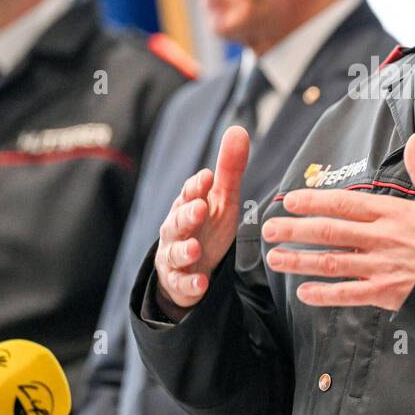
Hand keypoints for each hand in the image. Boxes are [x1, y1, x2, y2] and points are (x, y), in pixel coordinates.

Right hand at [154, 125, 249, 315]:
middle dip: (187, 214)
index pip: (189, 193)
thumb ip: (230, 169)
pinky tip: (201, 284)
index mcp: (187, 205)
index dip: (196, 186)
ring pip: (175, 252)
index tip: (207, 177)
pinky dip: (190, 285)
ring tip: (195, 250)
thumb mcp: (222, 199)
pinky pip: (182, 284)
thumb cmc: (207, 226)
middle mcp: (176, 229)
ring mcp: (175, 256)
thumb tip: (238, 129)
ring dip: (184, 250)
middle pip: (177, 220)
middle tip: (199, 207)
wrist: (191, 267)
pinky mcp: (178, 281)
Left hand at [262, 132, 414, 310]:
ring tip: (275, 258)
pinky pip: (349, 295)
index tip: (290, 199)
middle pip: (330, 231)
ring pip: (332, 262)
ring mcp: (382, 268)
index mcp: (394, 213)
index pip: (345, 203)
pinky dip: (324, 295)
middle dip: (295, 229)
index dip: (314, 200)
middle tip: (268, 228)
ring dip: (300, 261)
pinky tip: (303, 294)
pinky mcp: (387, 295)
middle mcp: (383, 239)